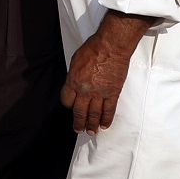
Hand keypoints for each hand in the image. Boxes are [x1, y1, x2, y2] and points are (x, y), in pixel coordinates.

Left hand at [61, 11, 153, 133]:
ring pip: (94, 114)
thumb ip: (74, 76)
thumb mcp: (75, 61)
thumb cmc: (92, 49)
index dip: (68, 105)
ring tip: (91, 132)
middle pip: (79, 111)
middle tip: (78, 129)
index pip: (67, 100)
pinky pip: (109, 110)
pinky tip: (105, 125)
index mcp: (73, 81)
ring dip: (92, 125)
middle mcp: (85, 90)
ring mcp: (99, 93)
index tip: (71, 107)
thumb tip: (74, 84)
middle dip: (78, 122)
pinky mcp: (113, 92)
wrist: (111, 46)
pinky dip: (106, 119)